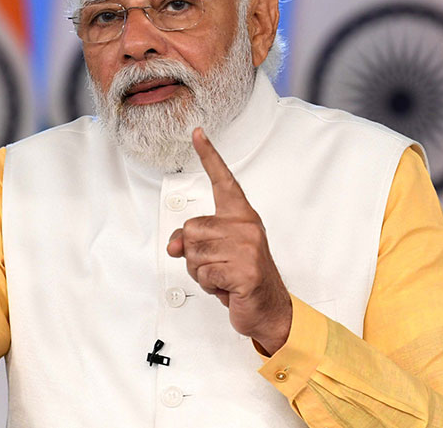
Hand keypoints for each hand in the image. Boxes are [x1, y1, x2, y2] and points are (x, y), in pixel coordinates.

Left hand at [166, 128, 292, 354]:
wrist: (268, 309)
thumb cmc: (241, 278)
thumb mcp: (213, 254)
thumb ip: (191, 242)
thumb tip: (174, 245)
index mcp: (240, 216)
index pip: (223, 180)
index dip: (209, 155)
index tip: (198, 133)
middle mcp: (245, 226)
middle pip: (191, 228)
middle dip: (194, 254)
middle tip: (218, 265)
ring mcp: (247, 247)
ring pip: (193, 253)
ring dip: (201, 272)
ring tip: (223, 276)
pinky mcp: (245, 270)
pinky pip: (204, 273)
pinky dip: (209, 286)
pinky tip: (228, 287)